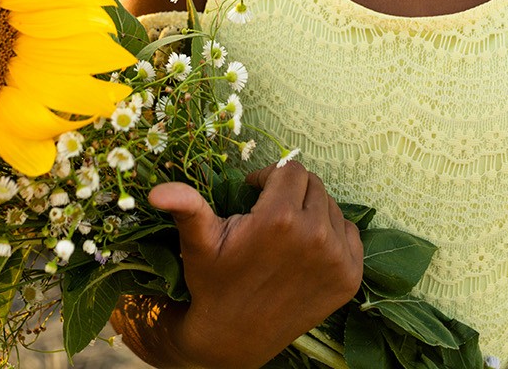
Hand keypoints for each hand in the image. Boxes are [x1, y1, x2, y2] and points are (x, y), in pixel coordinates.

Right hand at [147, 161, 364, 368]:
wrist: (235, 338)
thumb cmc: (214, 283)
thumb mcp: (198, 243)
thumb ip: (186, 208)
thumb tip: (157, 190)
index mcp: (280, 219)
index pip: (290, 170)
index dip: (268, 177)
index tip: (254, 192)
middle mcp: (316, 236)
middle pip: (313, 185)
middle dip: (291, 191)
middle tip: (269, 212)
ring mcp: (338, 259)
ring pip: (331, 207)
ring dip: (311, 211)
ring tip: (285, 232)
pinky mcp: (350, 277)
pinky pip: (350, 233)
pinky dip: (332, 234)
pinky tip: (306, 248)